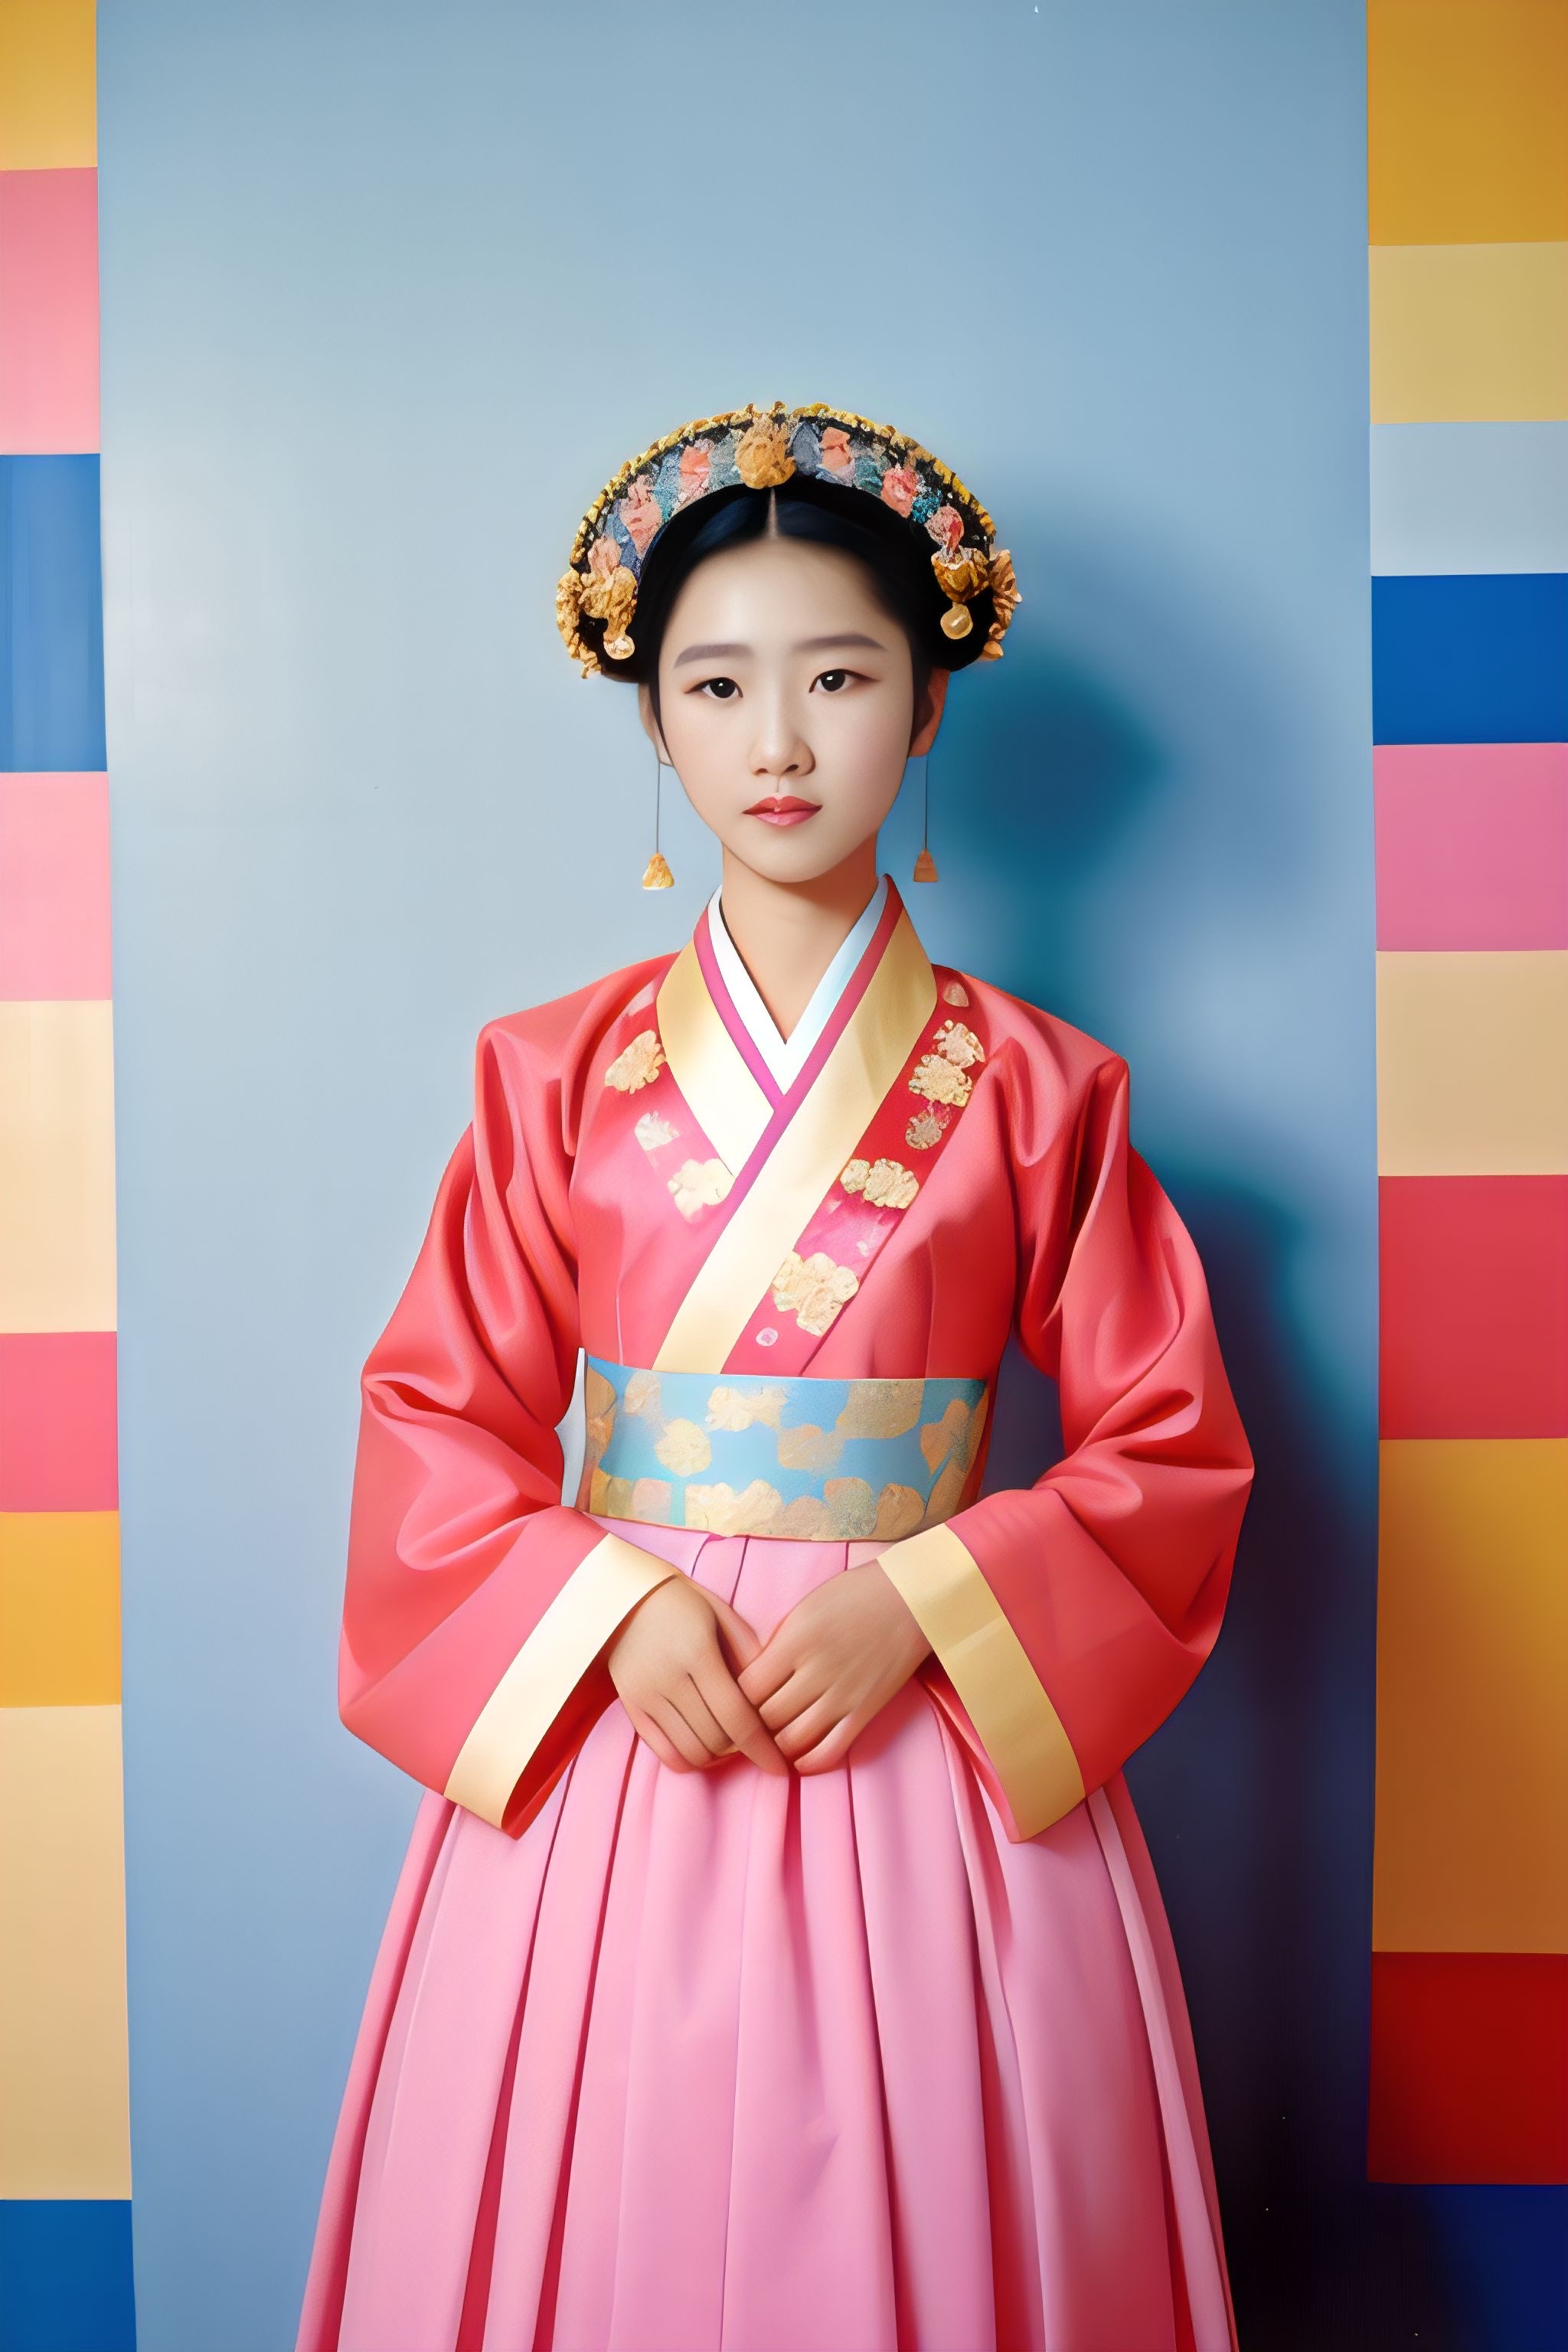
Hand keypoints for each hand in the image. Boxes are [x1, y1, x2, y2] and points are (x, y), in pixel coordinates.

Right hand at [607, 1573, 789, 1777]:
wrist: (624, 1597)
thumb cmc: (683, 1603)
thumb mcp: (722, 1615)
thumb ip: (749, 1653)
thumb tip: (773, 1696)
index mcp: (698, 1653)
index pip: (736, 1717)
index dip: (762, 1748)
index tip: (780, 1767)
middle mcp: (669, 1678)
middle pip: (716, 1740)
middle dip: (743, 1749)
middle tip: (755, 1740)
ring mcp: (646, 1696)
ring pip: (691, 1752)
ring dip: (717, 1756)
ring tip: (729, 1741)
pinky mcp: (631, 1707)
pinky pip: (664, 1752)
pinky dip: (689, 1760)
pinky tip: (703, 1747)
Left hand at [735, 1562, 932, 1774]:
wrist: (910, 1599)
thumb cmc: (855, 1595)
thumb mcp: (804, 1608)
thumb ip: (778, 1645)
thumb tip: (753, 1680)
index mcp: (796, 1641)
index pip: (747, 1688)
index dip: (736, 1698)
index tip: (735, 1698)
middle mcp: (817, 1670)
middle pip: (765, 1717)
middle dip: (753, 1722)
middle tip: (750, 1722)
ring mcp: (843, 1695)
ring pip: (792, 1739)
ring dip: (777, 1743)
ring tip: (773, 1736)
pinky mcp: (865, 1711)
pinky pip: (830, 1751)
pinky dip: (808, 1761)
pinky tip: (799, 1755)